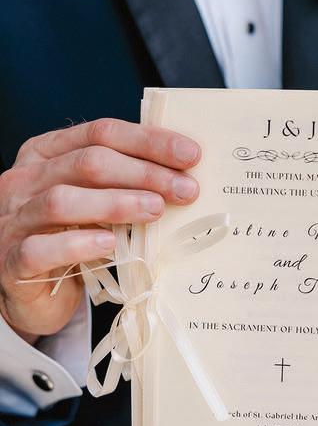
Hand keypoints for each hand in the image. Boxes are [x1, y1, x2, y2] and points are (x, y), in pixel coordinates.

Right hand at [0, 118, 199, 339]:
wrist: (30, 292)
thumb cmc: (69, 238)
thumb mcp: (93, 202)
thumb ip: (121, 185)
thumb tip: (182, 178)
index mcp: (46, 154)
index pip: (100, 133)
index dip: (148, 141)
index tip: (191, 155)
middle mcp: (25, 180)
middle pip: (87, 163)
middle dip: (144, 174)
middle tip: (186, 190)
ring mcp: (13, 219)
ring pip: (62, 200)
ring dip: (117, 203)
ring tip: (156, 210)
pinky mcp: (12, 261)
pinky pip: (41, 248)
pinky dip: (78, 244)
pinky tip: (110, 244)